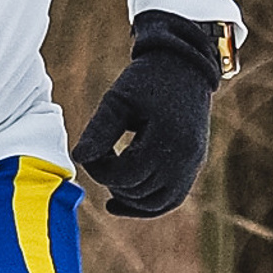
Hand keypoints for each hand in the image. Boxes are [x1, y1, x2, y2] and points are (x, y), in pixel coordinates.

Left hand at [72, 13, 222, 217]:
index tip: (90, 151)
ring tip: (110, 178)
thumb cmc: (146, 79)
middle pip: (138, 192)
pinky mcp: (194, 167)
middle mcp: (185, 158)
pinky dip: (146, 205)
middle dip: (112, 180)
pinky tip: (118, 203)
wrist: (183, 67)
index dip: (99, 170)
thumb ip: (98, 130)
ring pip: (156, 204)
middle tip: (99, 156)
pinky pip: (170, 200)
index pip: (124, 176)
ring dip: (128, 198)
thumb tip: (78, 159)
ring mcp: (193, 165)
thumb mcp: (117, 99)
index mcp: (167, 139)